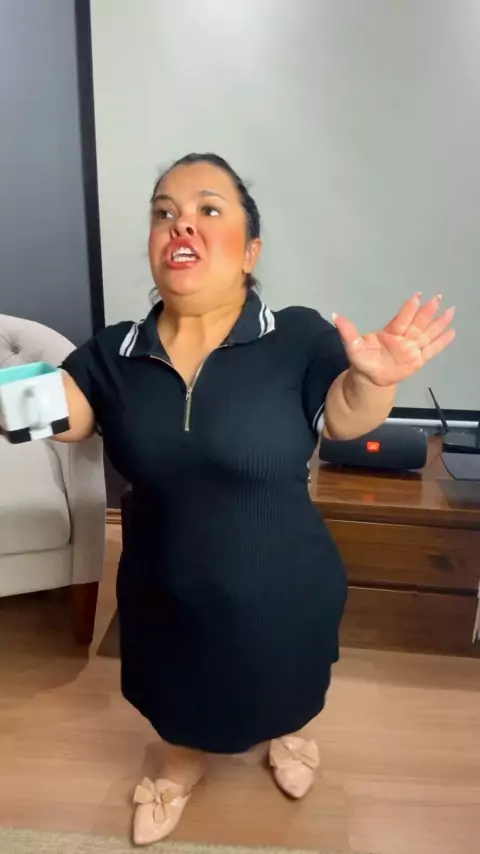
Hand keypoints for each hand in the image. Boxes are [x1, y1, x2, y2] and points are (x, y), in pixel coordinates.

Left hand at [332, 293, 455, 387]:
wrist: (370, 379)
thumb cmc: (363, 361)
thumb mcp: (353, 347)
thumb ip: (348, 332)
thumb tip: (335, 315)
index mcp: (390, 332)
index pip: (402, 320)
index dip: (409, 309)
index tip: (416, 297)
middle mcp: (404, 337)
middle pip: (418, 323)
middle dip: (428, 311)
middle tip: (438, 298)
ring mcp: (412, 348)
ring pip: (428, 333)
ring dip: (439, 323)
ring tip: (451, 311)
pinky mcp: (418, 360)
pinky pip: (432, 350)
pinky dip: (442, 342)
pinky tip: (452, 332)